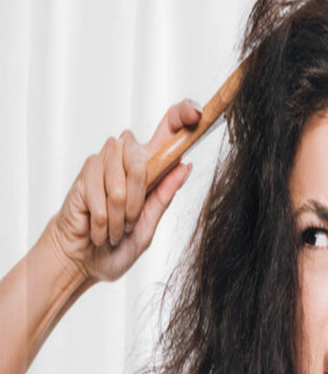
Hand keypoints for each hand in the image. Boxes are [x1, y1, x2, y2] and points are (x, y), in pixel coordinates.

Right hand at [47, 99, 201, 283]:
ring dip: (121, 213)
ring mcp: (102, 164)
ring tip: (115, 228)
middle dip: (138, 197)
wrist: (84, 261)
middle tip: (130, 222)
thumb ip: (164, 195)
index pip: (166, 132)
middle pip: (141, 156)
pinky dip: (104, 220)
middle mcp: (125, 160)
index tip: (196, 112)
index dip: (180, 117)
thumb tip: (185, 165)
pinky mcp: (83, 176)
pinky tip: (99, 229)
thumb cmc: (117, 243)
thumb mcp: (149, 224)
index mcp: (149, 169)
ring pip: (121, 178)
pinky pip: (101, 194)